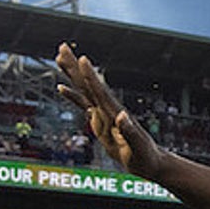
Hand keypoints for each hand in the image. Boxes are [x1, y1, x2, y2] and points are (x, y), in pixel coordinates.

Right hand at [55, 42, 163, 177]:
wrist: (150, 162)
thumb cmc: (146, 155)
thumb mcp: (138, 146)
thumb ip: (130, 131)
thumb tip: (122, 116)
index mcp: (115, 112)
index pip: (100, 91)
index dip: (91, 76)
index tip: (81, 58)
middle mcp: (108, 108)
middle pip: (88, 83)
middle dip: (74, 65)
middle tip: (63, 46)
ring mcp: (103, 114)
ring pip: (83, 89)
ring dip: (71, 74)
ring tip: (59, 57)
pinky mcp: (99, 121)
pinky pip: (82, 105)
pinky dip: (72, 96)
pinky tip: (61, 87)